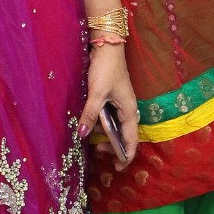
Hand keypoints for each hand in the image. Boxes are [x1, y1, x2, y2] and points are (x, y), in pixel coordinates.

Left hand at [79, 42, 138, 170]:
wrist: (107, 46)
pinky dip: (104, 125)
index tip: (118, 168)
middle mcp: (128, 109)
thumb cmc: (106, 69)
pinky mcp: (114, 97)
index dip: (126, 156)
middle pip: (126, 135)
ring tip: (94, 140)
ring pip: (117, 127)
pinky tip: (93, 125)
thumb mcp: (97, 93)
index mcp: (129, 111)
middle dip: (114, 147)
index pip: (132, 140)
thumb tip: (81, 134)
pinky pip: (111, 117)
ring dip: (108, 136)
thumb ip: (90, 115)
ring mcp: (121, 103)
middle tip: (99, 152)